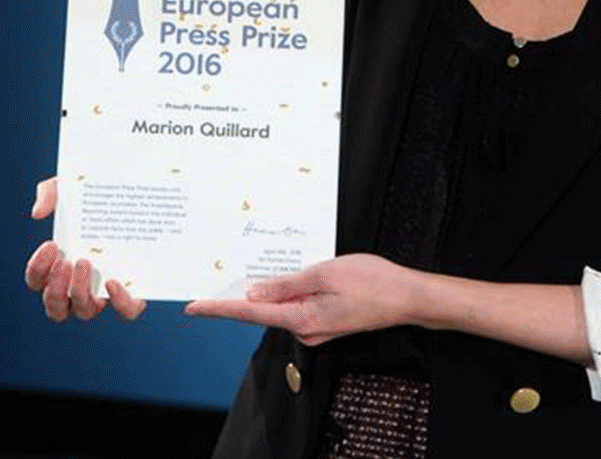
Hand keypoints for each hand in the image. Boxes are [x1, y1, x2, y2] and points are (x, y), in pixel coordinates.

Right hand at [24, 176, 146, 321]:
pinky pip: (126, 310)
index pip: (38, 281)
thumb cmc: (101, 193)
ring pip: (85, 312)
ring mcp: (107, 290)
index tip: (51, 245)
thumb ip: (51, 192)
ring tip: (85, 263)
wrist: (141, 191)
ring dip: (79, 293)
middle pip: (56, 307)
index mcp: (61, 266)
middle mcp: (81, 284)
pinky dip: (119, 303)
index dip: (37, 270)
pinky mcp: (136, 288)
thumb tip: (38, 213)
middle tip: (67, 261)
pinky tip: (114, 281)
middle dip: (55, 288)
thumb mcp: (73, 186)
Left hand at [185, 253, 421, 345]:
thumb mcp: (326, 274)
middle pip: (263, 311)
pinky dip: (290, 292)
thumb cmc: (373, 282)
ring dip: (271, 290)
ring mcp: (317, 328)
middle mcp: (305, 330)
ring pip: (282, 307)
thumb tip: (255, 291)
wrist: (407, 297)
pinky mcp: (326, 321)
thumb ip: (288, 284)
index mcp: (301, 318)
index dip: (220, 308)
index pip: (250, 312)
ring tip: (261, 270)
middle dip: (243, 295)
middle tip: (219, 280)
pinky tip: (291, 277)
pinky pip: (298, 306)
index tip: (194, 307)